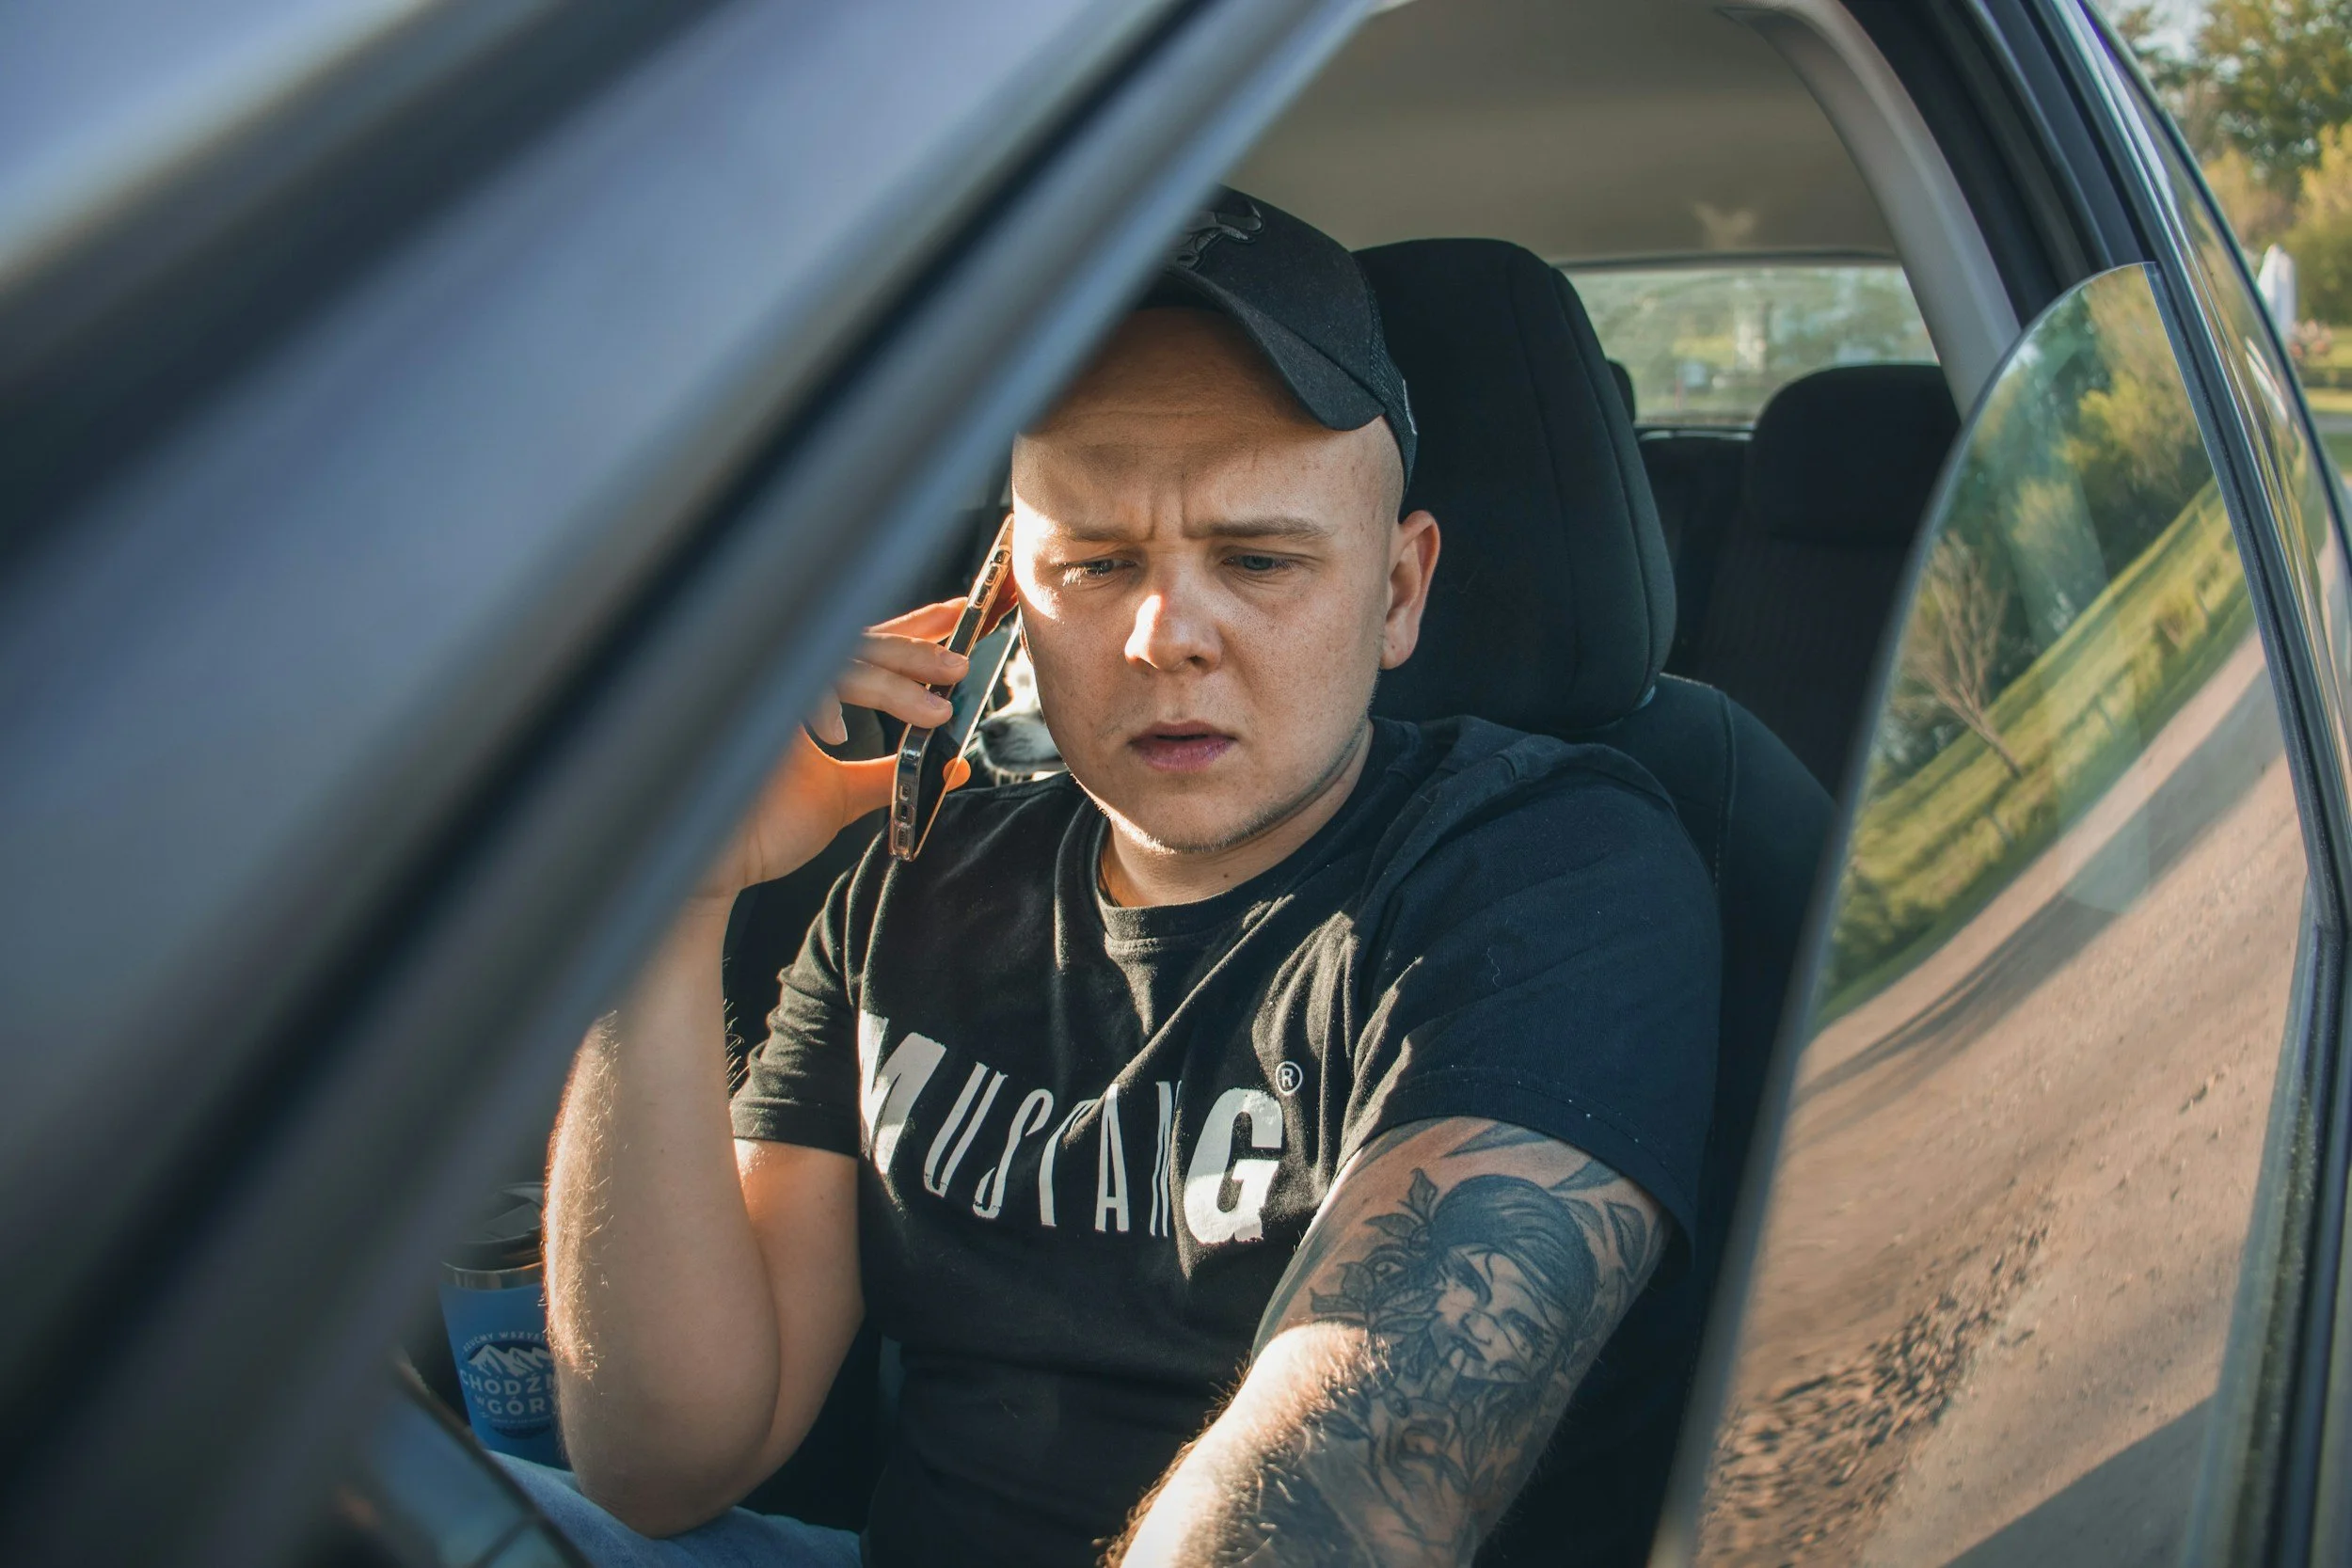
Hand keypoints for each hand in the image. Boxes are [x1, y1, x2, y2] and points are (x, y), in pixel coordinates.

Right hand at [693, 599, 975, 902]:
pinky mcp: (740, 708)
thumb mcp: (846, 795)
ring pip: (833, 662)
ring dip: (887, 682)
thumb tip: (953, 765)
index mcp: (808, 692)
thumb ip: (895, 775)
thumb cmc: (765, 828)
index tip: (961, 618)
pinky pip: (786, 687)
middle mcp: (786, 682)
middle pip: (856, 642)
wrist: (717, 866)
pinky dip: (817, 704)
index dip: (914, 629)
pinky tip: (837, 733)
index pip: (867, 647)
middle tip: (958, 666)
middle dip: (912, 650)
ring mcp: (762, 690)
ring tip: (933, 709)